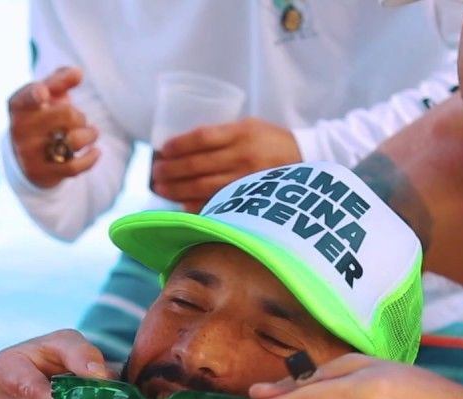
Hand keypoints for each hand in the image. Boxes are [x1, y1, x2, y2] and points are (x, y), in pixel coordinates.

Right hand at [7, 66, 100, 188]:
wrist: (25, 157)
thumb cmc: (41, 116)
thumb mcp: (46, 94)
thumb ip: (60, 79)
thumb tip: (77, 74)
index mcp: (19, 105)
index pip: (27, 97)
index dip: (35, 95)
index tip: (43, 94)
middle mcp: (19, 129)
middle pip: (66, 114)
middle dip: (79, 115)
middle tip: (78, 119)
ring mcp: (28, 153)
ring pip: (73, 141)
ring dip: (89, 135)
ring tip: (91, 134)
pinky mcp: (41, 173)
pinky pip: (73, 167)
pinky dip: (90, 158)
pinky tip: (96, 152)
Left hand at [150, 117, 300, 211]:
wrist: (307, 160)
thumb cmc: (270, 142)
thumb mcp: (249, 127)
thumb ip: (221, 135)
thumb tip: (180, 148)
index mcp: (242, 132)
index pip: (202, 138)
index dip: (178, 145)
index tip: (162, 150)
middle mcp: (244, 155)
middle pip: (197, 165)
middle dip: (171, 170)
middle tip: (154, 173)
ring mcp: (247, 179)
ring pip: (203, 187)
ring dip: (176, 190)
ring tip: (160, 189)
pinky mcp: (250, 198)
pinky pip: (217, 204)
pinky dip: (196, 206)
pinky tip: (181, 205)